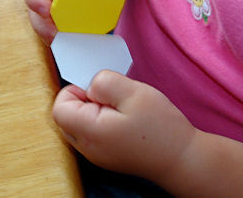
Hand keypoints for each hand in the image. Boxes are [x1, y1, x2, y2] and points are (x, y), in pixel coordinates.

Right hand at [23, 0, 123, 43]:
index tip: (45, 10)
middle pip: (35, 11)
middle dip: (42, 26)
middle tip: (56, 37)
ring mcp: (54, 4)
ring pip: (47, 25)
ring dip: (56, 37)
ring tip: (72, 45)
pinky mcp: (67, 15)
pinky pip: (65, 29)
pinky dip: (72, 39)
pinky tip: (84, 44)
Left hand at [52, 70, 195, 182]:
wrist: (183, 160)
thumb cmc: (161, 128)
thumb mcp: (134, 93)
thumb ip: (105, 82)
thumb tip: (90, 85)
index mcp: (89, 132)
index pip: (60, 107)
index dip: (75, 90)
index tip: (99, 89)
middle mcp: (87, 148)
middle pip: (66, 116)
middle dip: (83, 100)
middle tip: (111, 98)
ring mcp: (96, 154)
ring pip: (78, 124)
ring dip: (93, 110)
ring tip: (120, 109)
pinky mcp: (106, 155)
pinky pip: (91, 133)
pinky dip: (101, 121)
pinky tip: (124, 120)